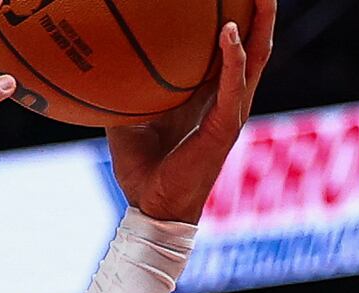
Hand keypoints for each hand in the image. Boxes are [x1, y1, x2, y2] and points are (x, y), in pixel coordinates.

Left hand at [108, 0, 275, 221]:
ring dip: (261, 23)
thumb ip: (124, 89)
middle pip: (254, 44)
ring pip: (256, 58)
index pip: (232, 48)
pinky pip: (234, 84)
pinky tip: (229, 30)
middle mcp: (227, 98)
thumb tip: (97, 61)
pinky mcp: (225, 125)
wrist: (152, 207)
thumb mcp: (128, 117)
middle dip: (260, 11)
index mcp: (210, 95)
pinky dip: (234, 57)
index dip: (239, 18)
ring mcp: (231, 111)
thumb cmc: (142, 168)